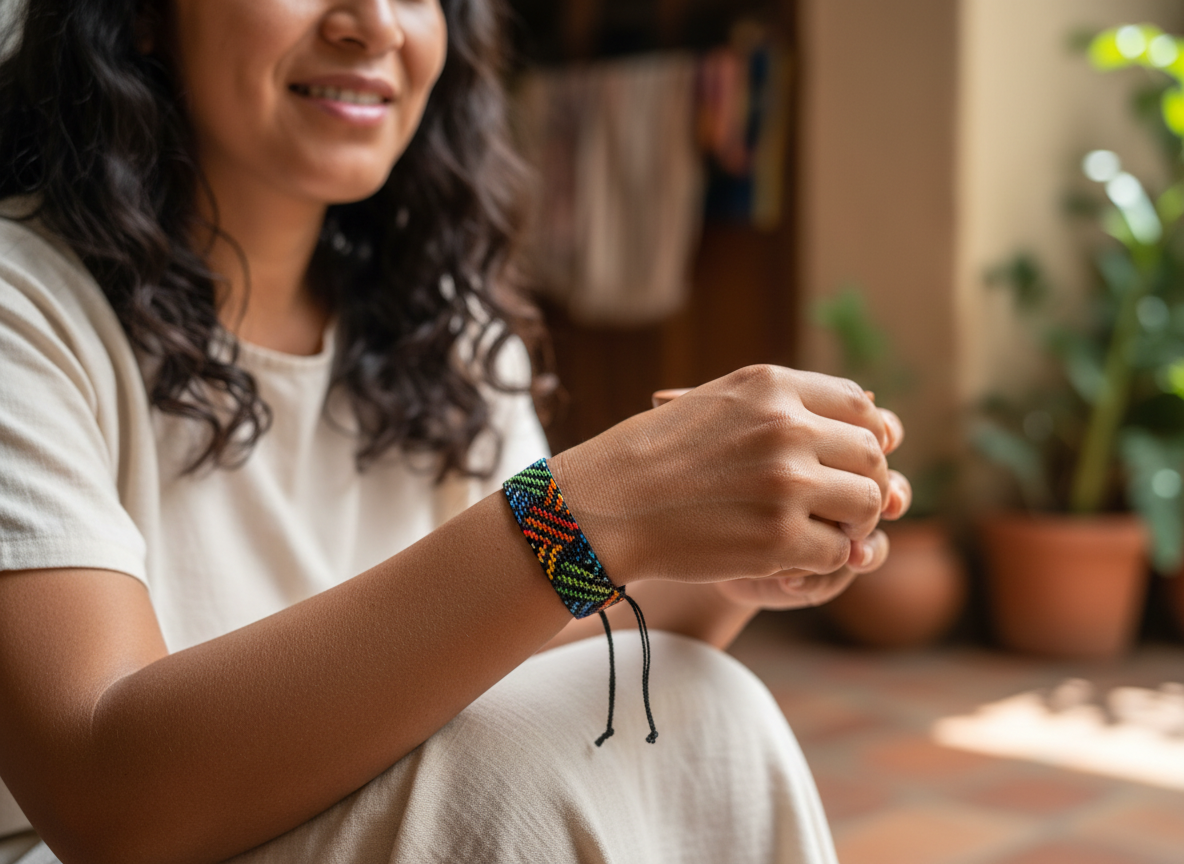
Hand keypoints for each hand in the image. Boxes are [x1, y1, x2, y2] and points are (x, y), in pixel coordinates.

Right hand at [549, 365, 899, 586]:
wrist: (605, 505)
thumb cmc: (655, 455)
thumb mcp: (719, 401)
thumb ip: (784, 404)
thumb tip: (869, 410)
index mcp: (772, 387)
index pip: (860, 406)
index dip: (868, 437)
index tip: (851, 461)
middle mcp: (786, 428)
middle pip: (871, 456)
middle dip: (865, 483)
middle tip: (841, 505)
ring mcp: (785, 484)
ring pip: (867, 504)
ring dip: (852, 523)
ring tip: (821, 530)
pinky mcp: (779, 538)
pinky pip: (838, 553)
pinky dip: (822, 560)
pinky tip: (791, 555)